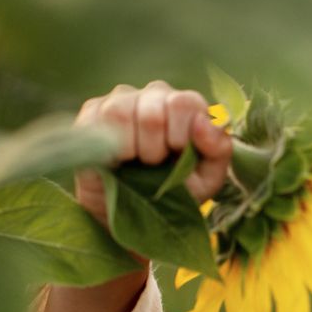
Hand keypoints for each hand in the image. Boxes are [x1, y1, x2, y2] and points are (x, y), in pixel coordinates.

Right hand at [74, 80, 232, 227]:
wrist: (133, 216)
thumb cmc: (174, 194)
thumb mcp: (206, 179)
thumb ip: (218, 150)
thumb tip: (204, 121)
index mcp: (185, 107)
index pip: (185, 102)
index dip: (180, 136)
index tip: (176, 158)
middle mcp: (154, 96)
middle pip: (155, 107)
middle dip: (157, 147)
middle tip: (154, 164)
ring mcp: (121, 100)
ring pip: (122, 111)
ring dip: (132, 147)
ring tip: (135, 162)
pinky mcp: (92, 112)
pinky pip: (97, 119)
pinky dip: (109, 147)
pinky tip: (116, 160)